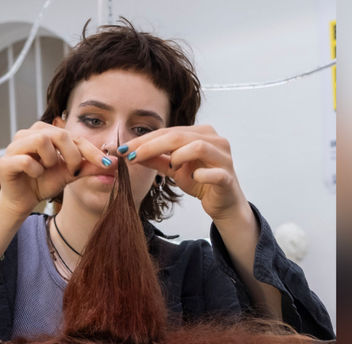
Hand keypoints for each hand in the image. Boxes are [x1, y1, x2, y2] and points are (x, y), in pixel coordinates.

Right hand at [0, 122, 103, 217]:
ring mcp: (14, 146)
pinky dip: (35, 170)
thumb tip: (113, 163)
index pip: (73, 136)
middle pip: (58, 134)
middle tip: (73, 171)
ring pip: (41, 140)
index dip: (91, 150)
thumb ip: (88, 166)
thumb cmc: (44, 182)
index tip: (106, 164)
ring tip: (47, 169)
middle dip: (72, 155)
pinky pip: (26, 160)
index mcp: (45, 131)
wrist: (23, 200)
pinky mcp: (5, 162)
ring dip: (51, 160)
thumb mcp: (71, 173)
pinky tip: (35, 175)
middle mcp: (28, 133)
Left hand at [122, 125, 250, 221]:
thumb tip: (131, 154)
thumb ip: (155, 159)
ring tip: (171, 168)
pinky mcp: (227, 176)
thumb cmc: (200, 181)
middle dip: (151, 146)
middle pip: (179, 136)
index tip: (123, 149)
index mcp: (201, 133)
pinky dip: (201, 174)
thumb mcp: (173, 169)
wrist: (223, 203)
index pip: (168, 132)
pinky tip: (193, 178)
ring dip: (178, 157)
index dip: (144, 140)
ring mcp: (223, 157)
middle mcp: (214, 140)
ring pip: (198, 147)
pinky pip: (214, 173)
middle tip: (132, 156)